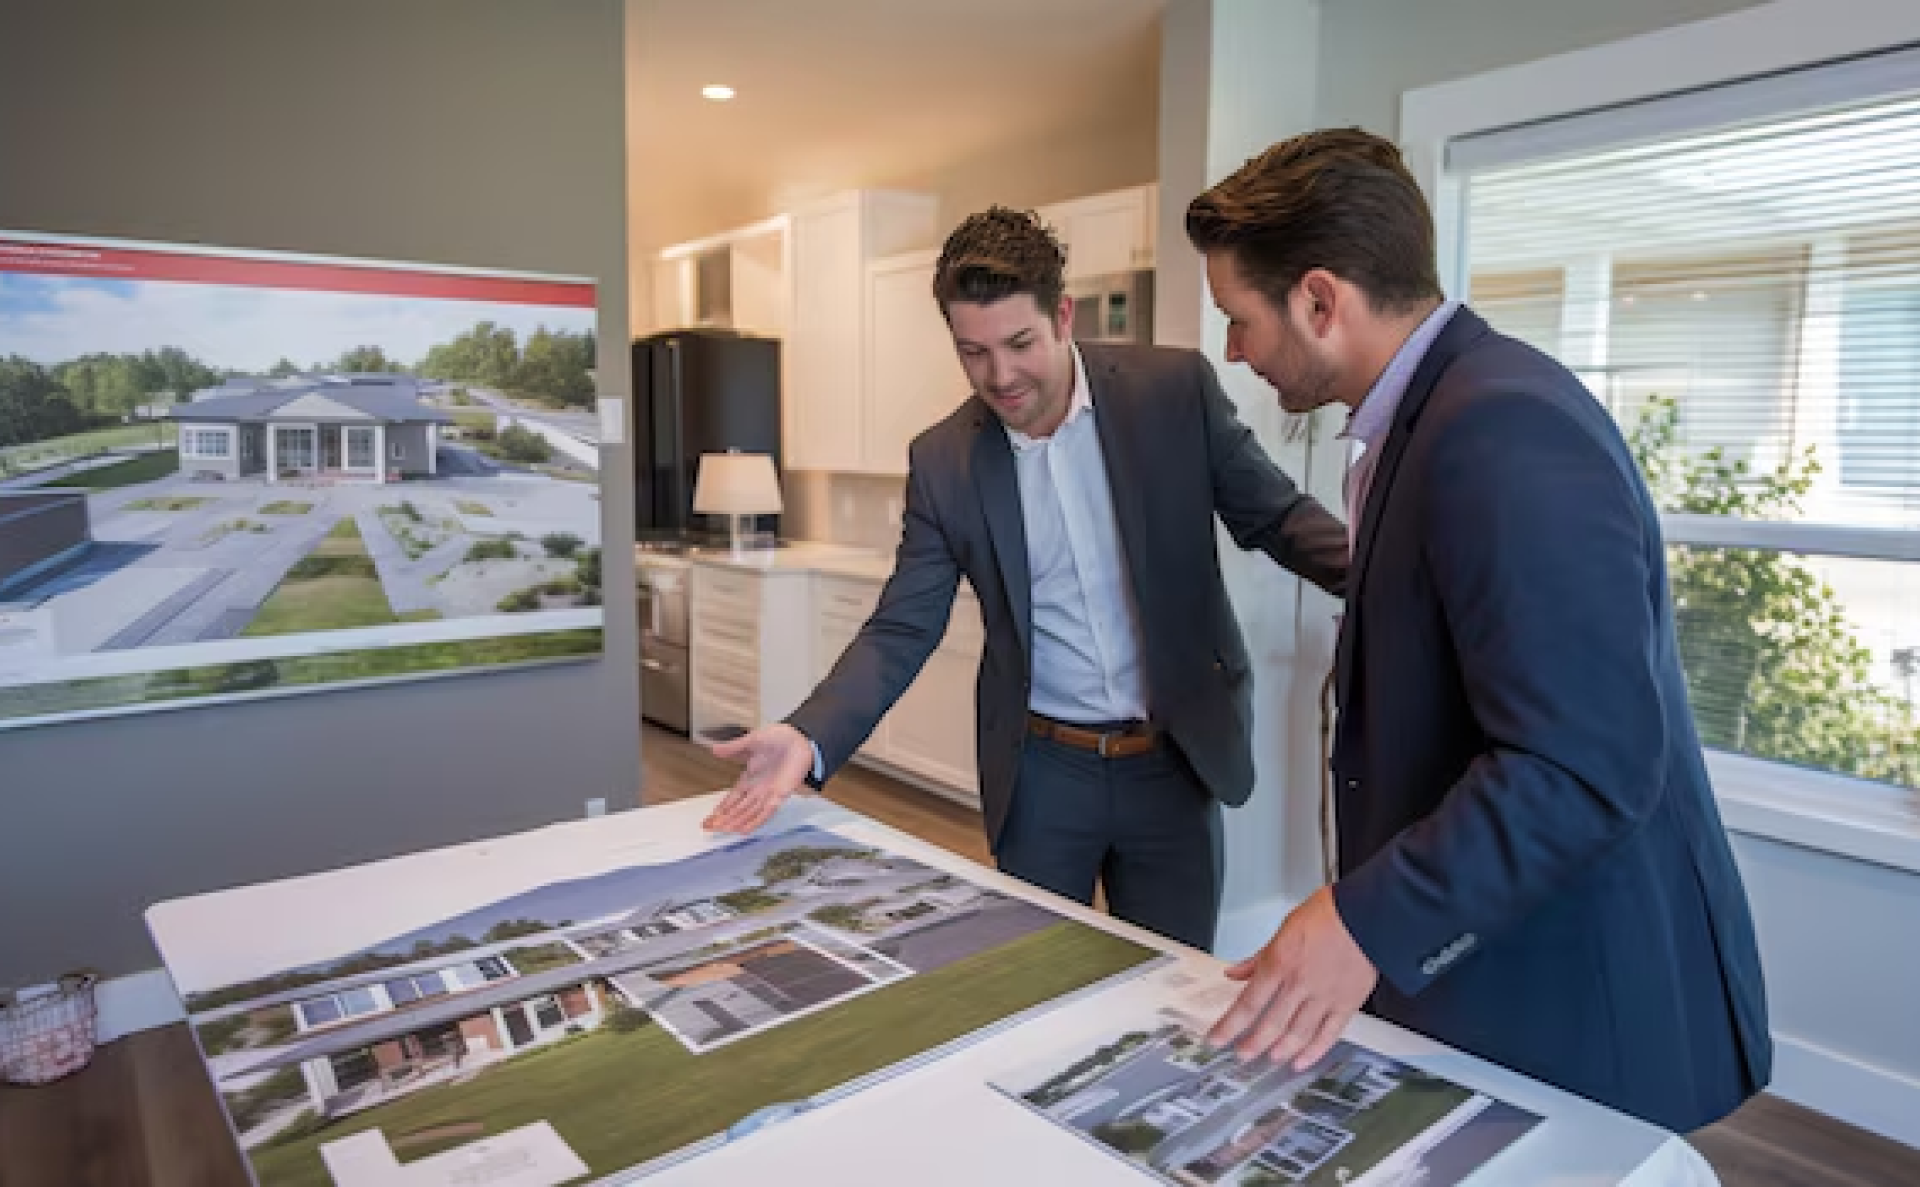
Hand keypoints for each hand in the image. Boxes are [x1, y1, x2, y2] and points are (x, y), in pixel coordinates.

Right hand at [702, 723, 815, 833]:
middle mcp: (757, 790)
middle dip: (724, 819)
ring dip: (736, 822)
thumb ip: (733, 748)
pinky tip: (743, 830)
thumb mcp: (752, 741)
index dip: (721, 809)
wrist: (800, 738)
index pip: (732, 798)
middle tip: (708, 828)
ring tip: (722, 831)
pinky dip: (755, 821)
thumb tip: (713, 749)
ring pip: (749, 813)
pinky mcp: (780, 795)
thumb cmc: (778, 738)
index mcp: (749, 778)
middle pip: (738, 809)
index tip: (709, 818)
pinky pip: (766, 812)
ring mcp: (769, 794)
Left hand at [1207, 886, 1377, 1070]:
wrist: (1367, 915)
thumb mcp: (1284, 929)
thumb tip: (1235, 972)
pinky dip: (1314, 1052)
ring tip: (1269, 1059)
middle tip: (1242, 1055)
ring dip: (1280, 1051)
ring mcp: (1323, 997)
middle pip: (1270, 1024)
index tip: (1217, 1039)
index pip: (1248, 1004)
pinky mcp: (1346, 1004)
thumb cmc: (1328, 914)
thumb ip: (1258, 957)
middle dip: (1252, 1044)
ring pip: (1297, 1034)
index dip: (1229, 1026)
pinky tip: (1302, 1061)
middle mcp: (1299, 985)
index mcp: (1279, 964)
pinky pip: (1328, 1035)